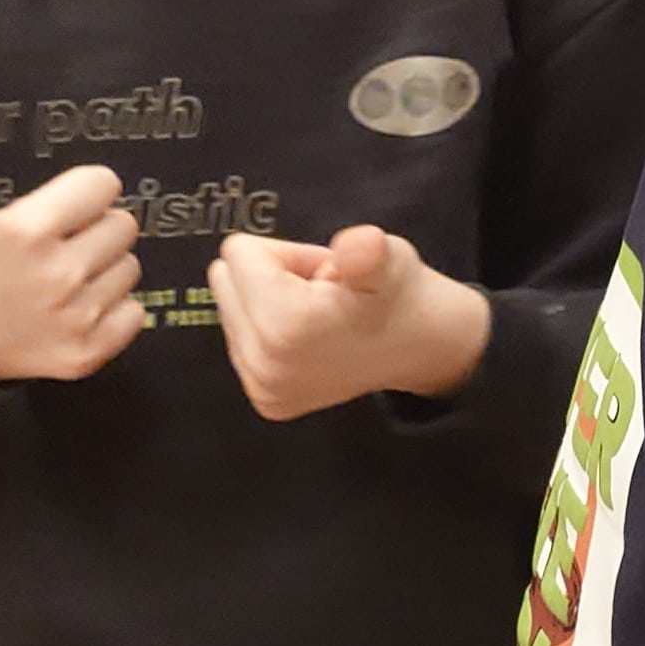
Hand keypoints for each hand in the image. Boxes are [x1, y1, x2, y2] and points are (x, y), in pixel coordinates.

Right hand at [0, 84, 143, 383]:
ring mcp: (73, 320)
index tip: (54, 210)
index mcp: (26, 232)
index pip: (103, 184)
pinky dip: (113, 312)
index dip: (82, 193)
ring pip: (130, 268)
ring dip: (103, 269)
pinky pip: (136, 313)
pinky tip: (72, 310)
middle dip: (93, 229)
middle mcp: (55, 277)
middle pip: (123, 225)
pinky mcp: (87, 355)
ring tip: (59, 277)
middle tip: (55, 244)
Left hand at [211, 224, 491, 420]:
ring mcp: (263, 388)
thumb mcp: (388, 259)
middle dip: (271, 277)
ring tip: (319, 315)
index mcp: (286, 326)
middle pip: (225, 280)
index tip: (327, 275)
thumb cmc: (399, 294)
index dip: (289, 254)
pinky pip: (240, 339)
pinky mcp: (265, 399)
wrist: (419, 346)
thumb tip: (355, 246)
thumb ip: (365, 251)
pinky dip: (271, 330)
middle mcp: (265, 366)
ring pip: (231, 309)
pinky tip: (310, 337)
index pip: (239, 253)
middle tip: (321, 293)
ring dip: (270, 303)